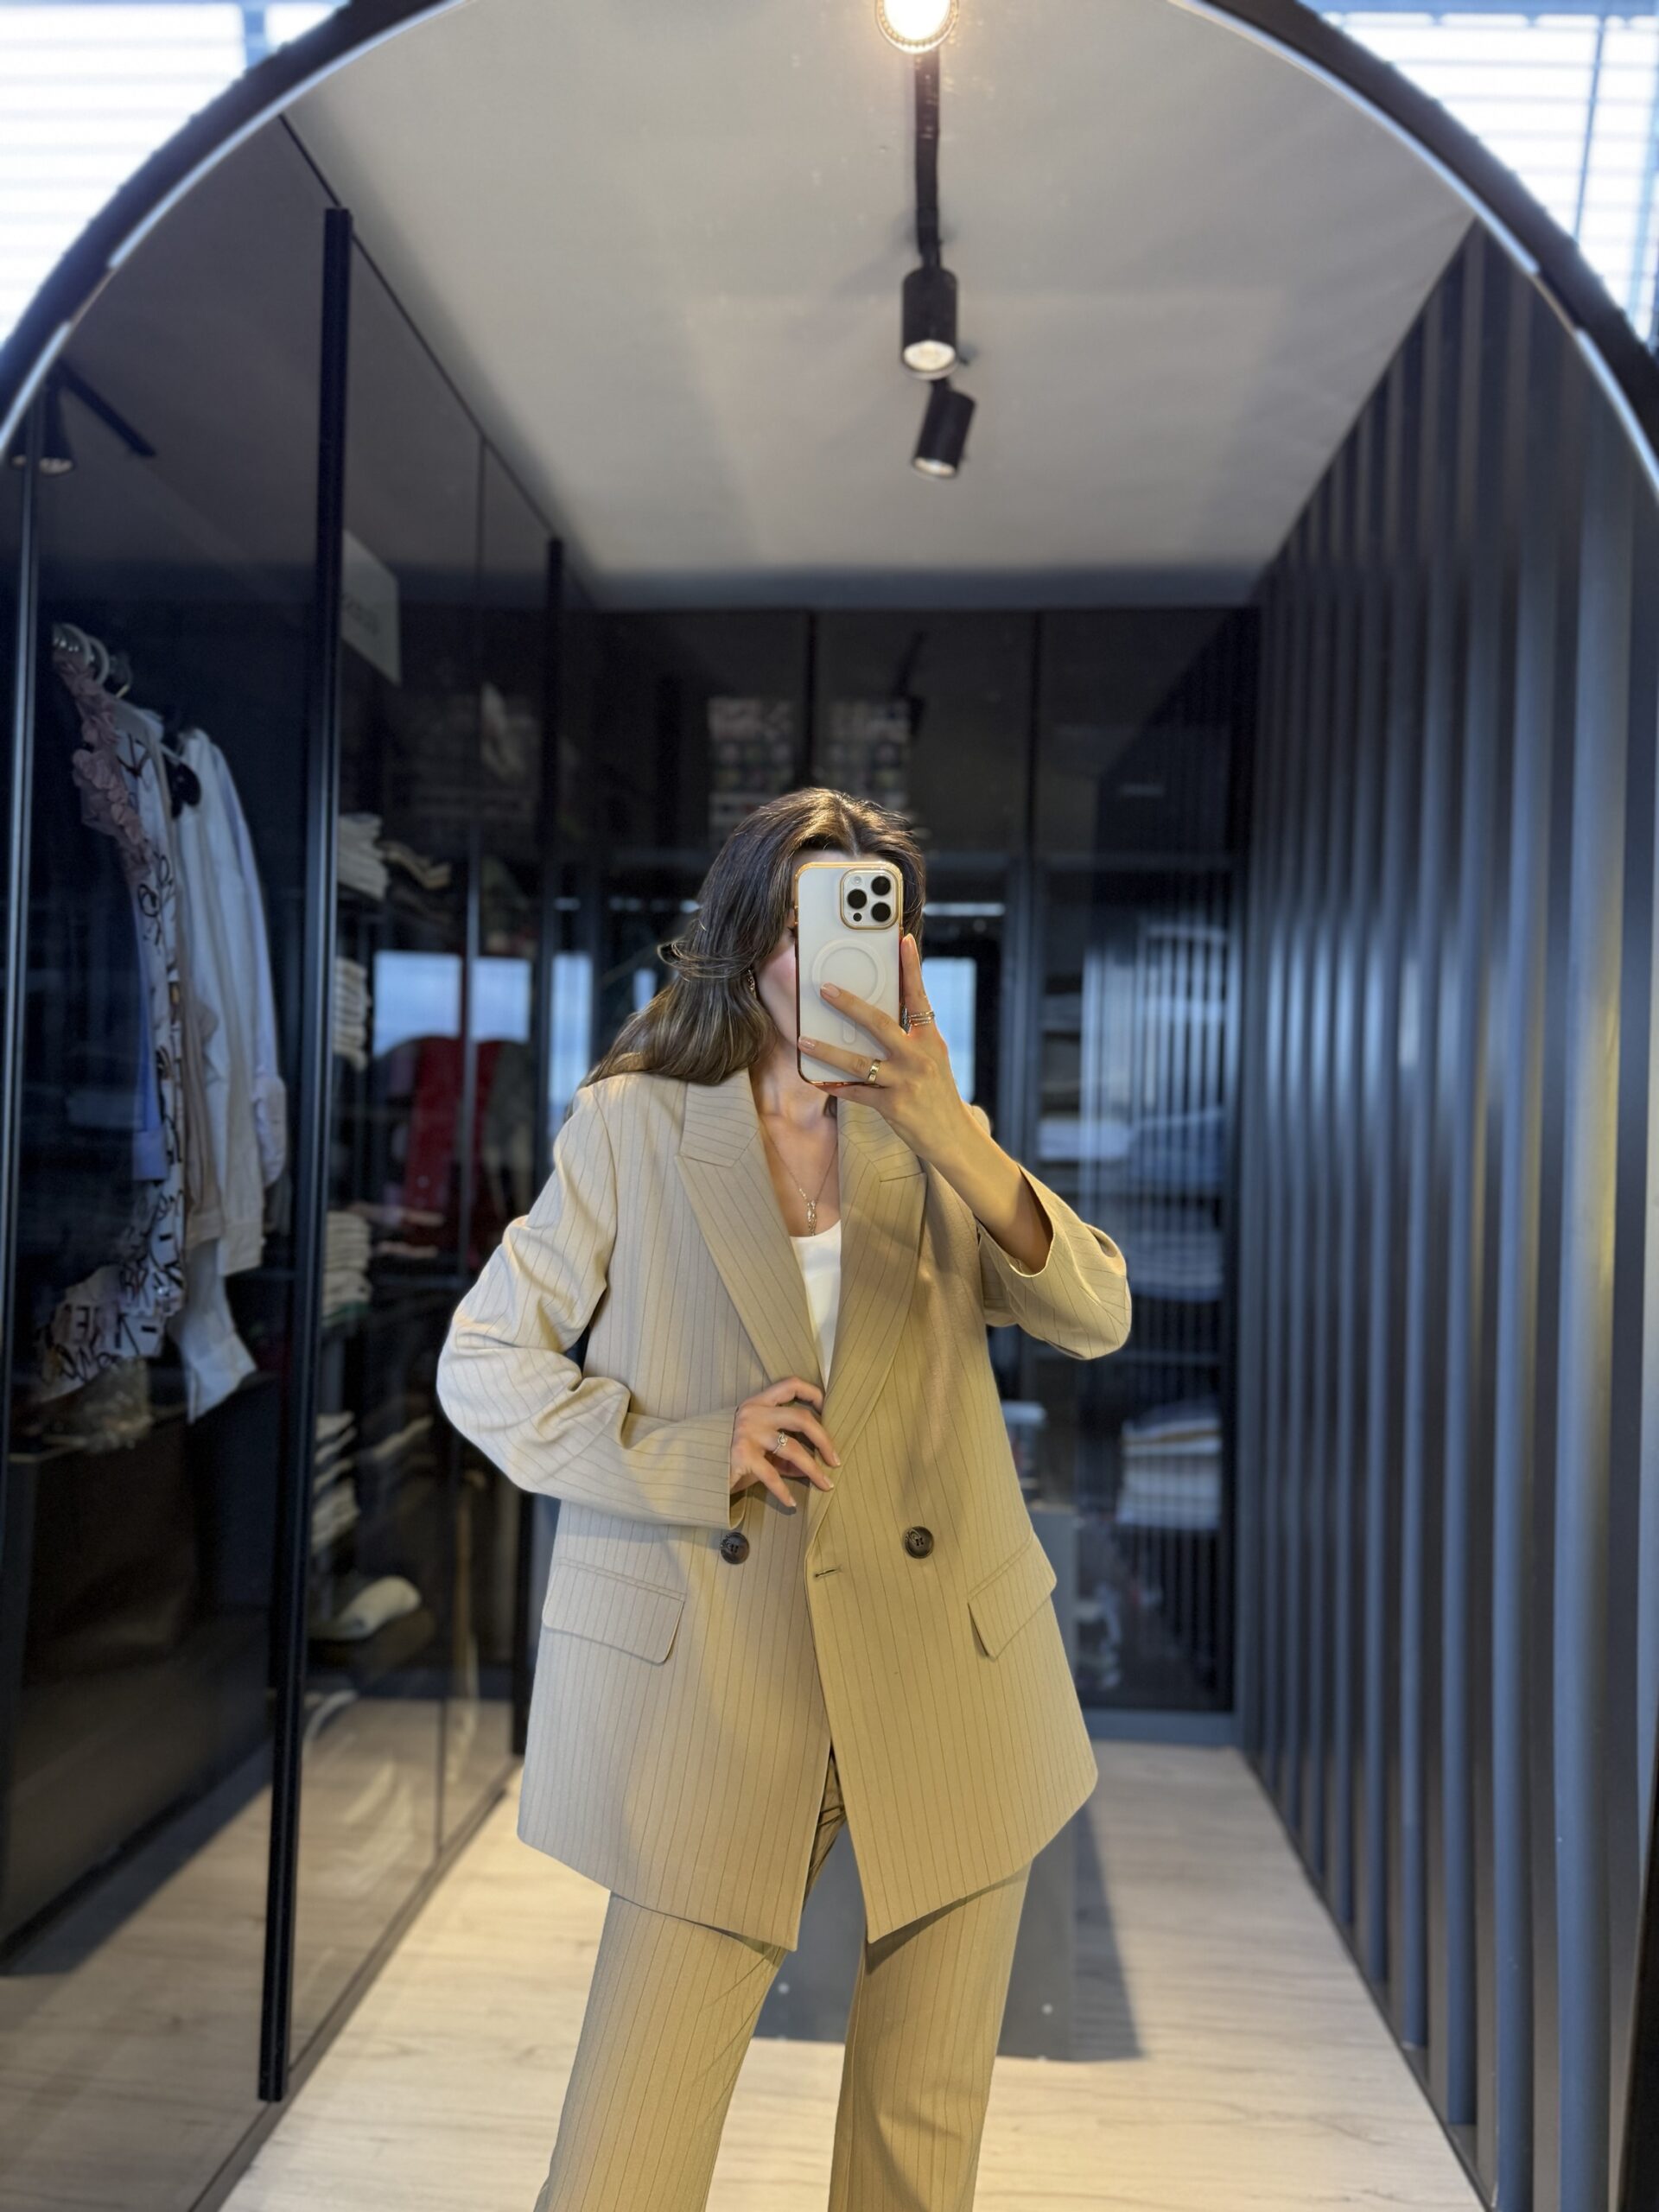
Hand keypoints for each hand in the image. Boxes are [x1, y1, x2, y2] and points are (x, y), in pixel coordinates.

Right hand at [729, 1377, 839, 1510]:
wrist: (695, 1465)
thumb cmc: (729, 1453)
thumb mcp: (758, 1445)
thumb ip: (784, 1451)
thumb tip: (812, 1466)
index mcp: (758, 1403)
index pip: (791, 1385)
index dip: (813, 1393)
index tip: (828, 1408)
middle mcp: (754, 1413)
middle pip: (801, 1418)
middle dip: (824, 1440)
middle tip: (836, 1460)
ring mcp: (747, 1433)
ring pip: (793, 1449)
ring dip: (813, 1470)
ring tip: (826, 1485)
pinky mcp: (741, 1456)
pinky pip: (772, 1475)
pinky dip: (784, 1491)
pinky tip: (792, 1503)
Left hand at [797, 932, 972, 1160]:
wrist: (953, 1137)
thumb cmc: (938, 1095)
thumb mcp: (933, 1060)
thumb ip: (911, 1038)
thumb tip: (878, 1017)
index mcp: (930, 1040)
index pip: (919, 997)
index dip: (911, 968)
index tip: (902, 940)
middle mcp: (919, 1056)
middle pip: (880, 1023)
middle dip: (849, 1004)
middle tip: (825, 989)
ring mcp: (906, 1081)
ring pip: (859, 1061)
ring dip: (827, 1050)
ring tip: (803, 1040)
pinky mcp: (893, 1105)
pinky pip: (856, 1092)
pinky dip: (835, 1086)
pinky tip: (816, 1079)